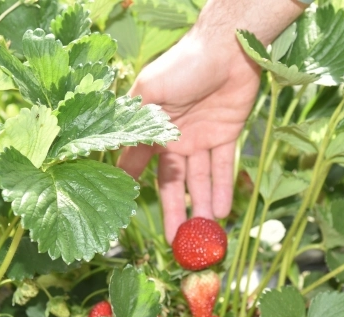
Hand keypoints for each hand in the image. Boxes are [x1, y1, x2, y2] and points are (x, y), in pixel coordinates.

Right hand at [118, 0, 304, 241]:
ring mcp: (201, 138)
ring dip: (201, 205)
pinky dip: (222, 188)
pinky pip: (223, 167)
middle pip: (173, 181)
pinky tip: (221, 211)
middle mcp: (176, 137)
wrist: (226, 48)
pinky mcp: (226, 135)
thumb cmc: (182, 66)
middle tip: (177, 240)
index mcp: (152, 128)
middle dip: (175, 210)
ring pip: (199, 179)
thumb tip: (117, 156)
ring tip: (203, 233)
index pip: (141, 165)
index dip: (134, 188)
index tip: (128, 216)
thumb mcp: (150, 93)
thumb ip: (136, 125)